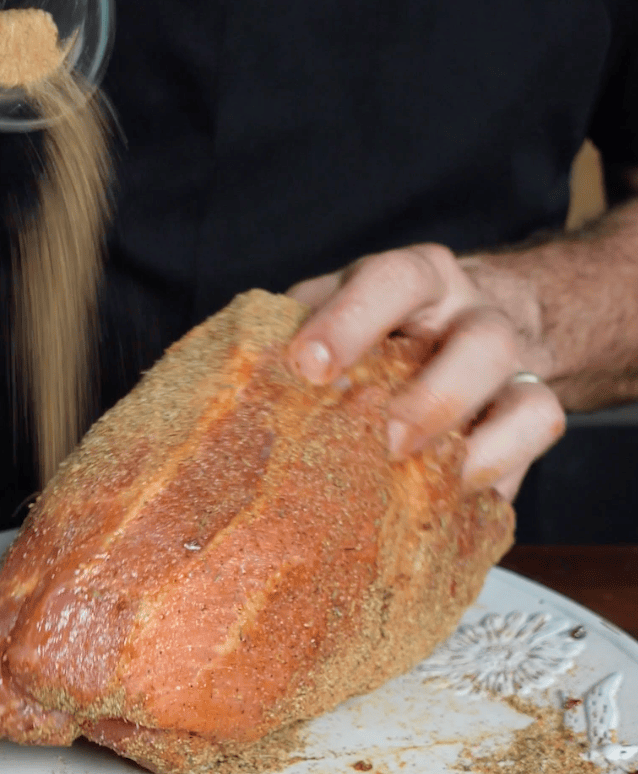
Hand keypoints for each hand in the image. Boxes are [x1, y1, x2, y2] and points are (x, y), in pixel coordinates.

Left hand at [285, 243, 565, 500]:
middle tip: (383, 441)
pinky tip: (449, 495)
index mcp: (415, 279)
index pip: (392, 281)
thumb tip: (237, 386)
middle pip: (480, 344)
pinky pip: (537, 441)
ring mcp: (512, 366)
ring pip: (526, 396)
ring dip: (471, 450)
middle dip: (430, 401)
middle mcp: (472, 316)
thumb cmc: (373, 332)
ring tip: (419, 477)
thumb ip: (294, 336)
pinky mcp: (530, 412)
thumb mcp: (330, 315)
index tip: (308, 367)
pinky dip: (496, 471)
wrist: (454, 328)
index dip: (351, 321)